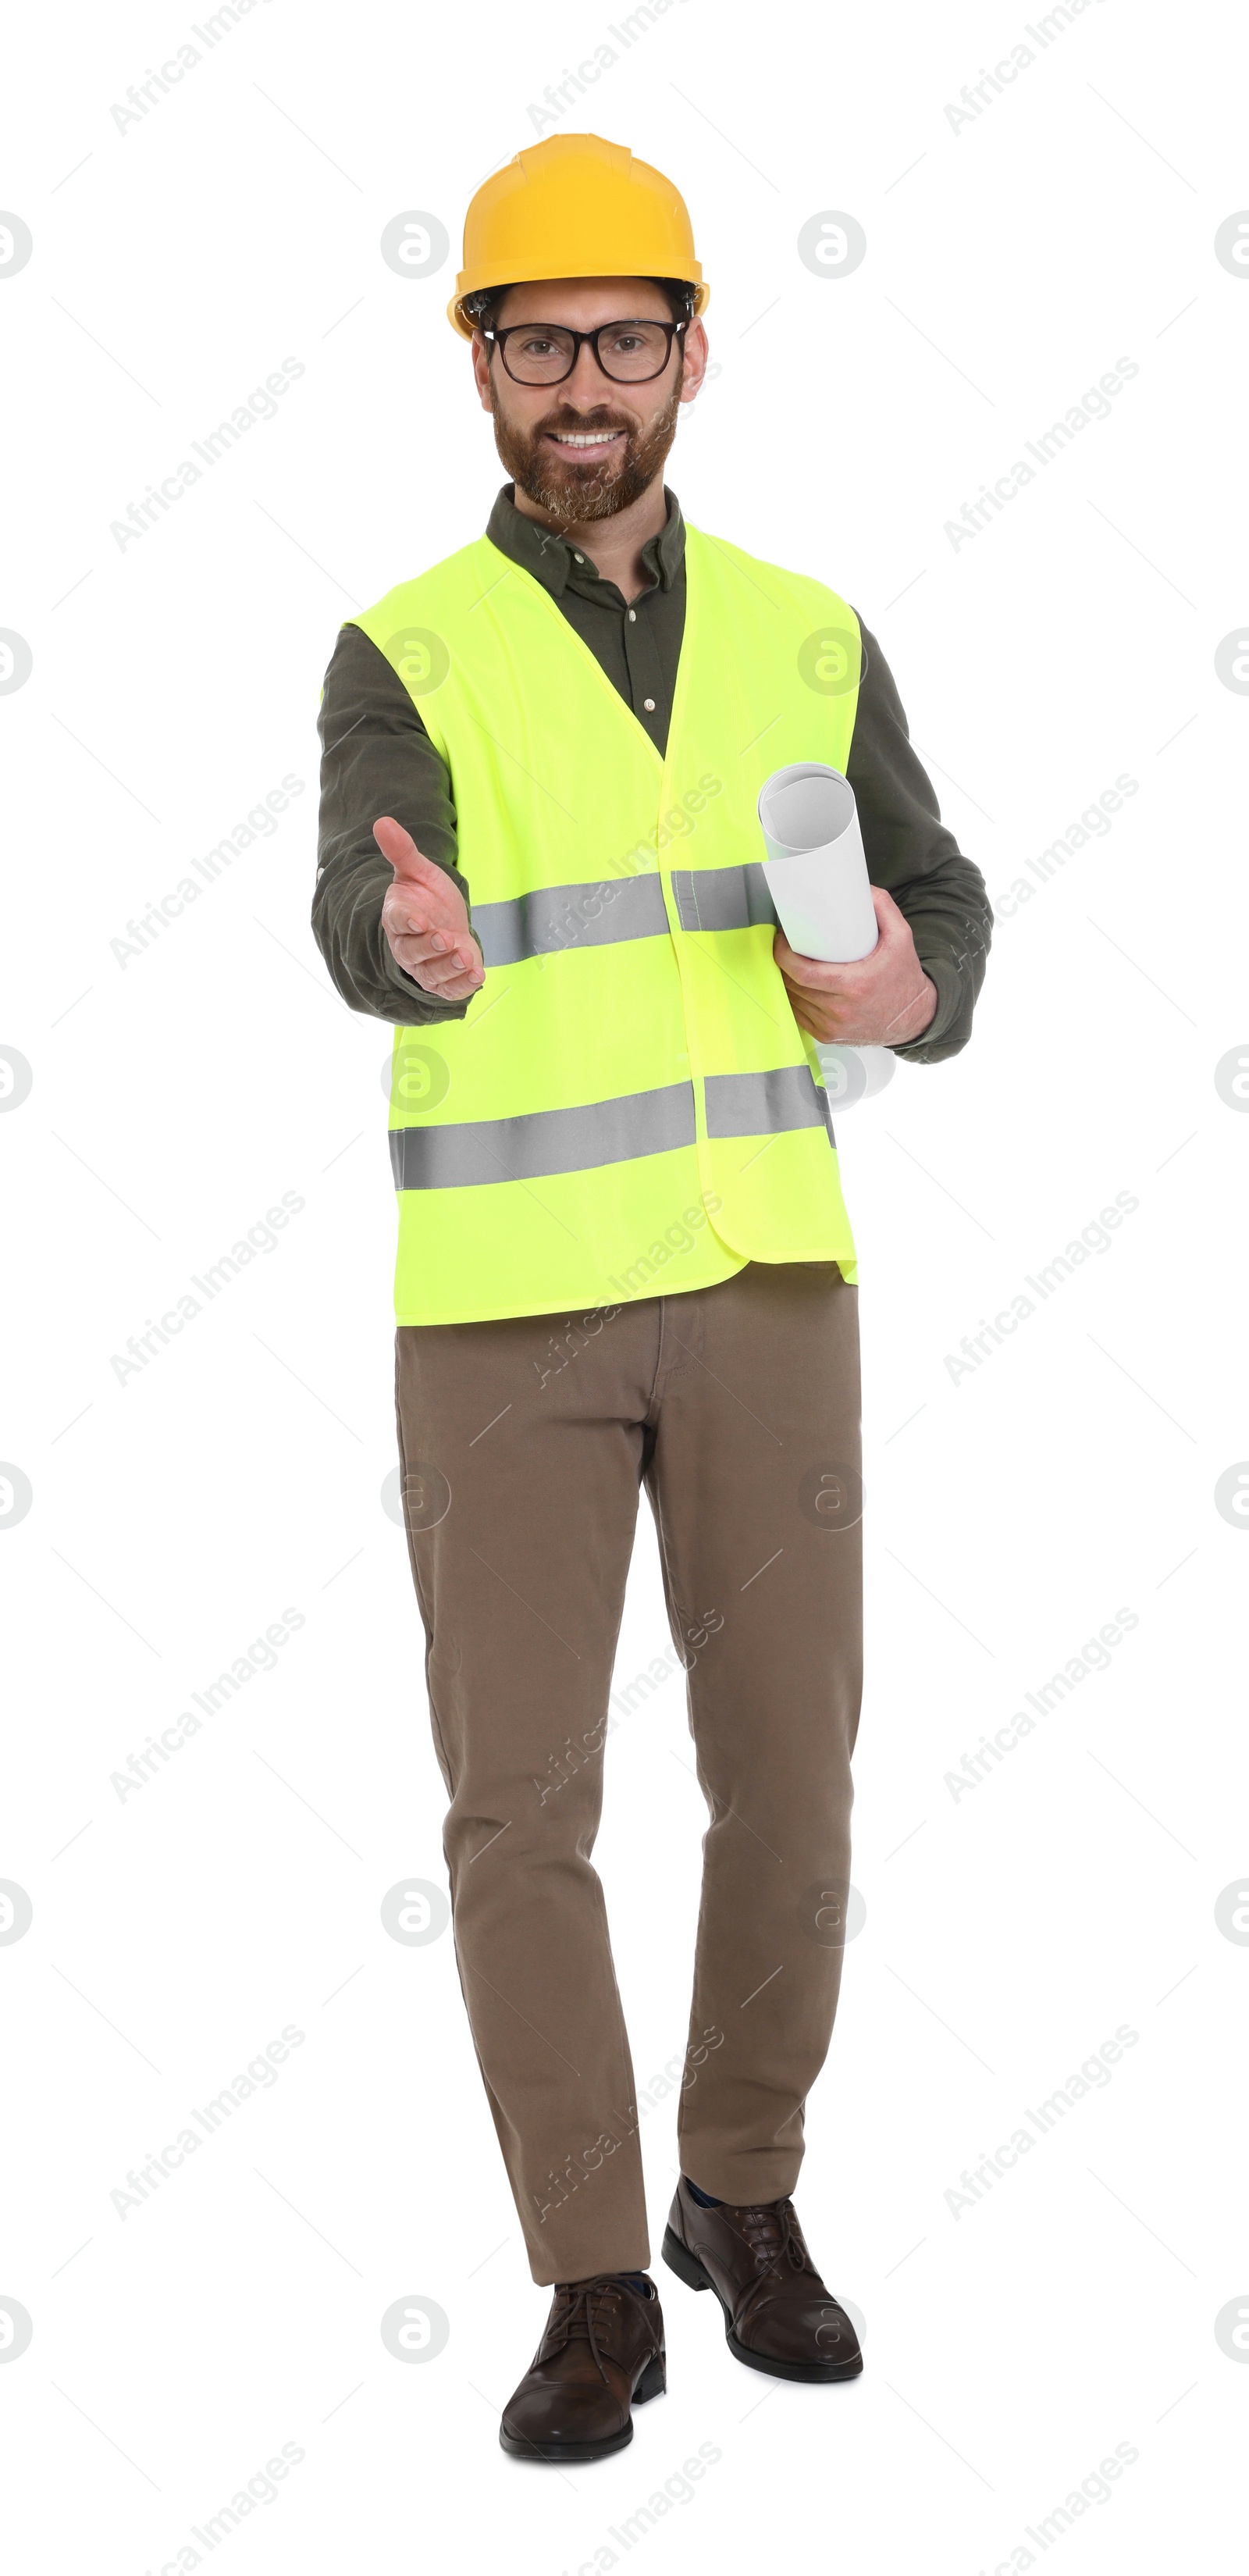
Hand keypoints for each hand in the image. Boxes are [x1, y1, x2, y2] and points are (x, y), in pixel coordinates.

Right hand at [375, 816, 484, 1000]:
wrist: (446, 924)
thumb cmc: (428, 898)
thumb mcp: (418, 872)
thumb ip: (402, 851)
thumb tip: (382, 821)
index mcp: (398, 917)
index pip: (397, 921)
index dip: (407, 922)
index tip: (419, 920)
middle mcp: (408, 946)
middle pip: (413, 952)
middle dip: (430, 948)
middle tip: (446, 939)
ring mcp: (426, 967)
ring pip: (432, 973)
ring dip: (449, 967)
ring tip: (466, 957)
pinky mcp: (444, 982)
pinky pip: (450, 989)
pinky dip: (464, 986)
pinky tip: (478, 976)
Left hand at [774, 886, 936, 1047]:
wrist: (914, 1017)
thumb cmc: (904, 976)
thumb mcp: (901, 937)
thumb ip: (883, 908)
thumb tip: (861, 887)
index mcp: (854, 985)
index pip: (802, 972)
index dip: (783, 955)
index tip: (782, 940)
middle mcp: (841, 1010)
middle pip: (793, 985)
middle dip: (782, 964)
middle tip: (785, 945)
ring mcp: (832, 1026)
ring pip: (793, 1000)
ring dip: (786, 981)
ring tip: (790, 962)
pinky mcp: (828, 1036)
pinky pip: (799, 1016)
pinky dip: (795, 1000)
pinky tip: (796, 986)